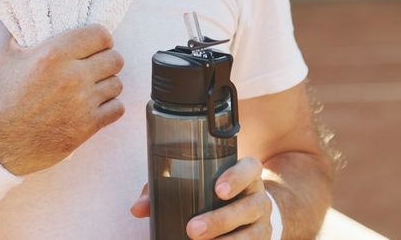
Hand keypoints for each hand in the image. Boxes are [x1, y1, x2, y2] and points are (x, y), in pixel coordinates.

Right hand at [0, 24, 124, 175]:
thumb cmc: (2, 101)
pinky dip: (109, 107)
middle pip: (115, 59)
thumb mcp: (7, 59)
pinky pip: (117, 108)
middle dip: (106, 61)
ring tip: (92, 88)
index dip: (100, 39)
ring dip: (107, 85)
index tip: (94, 45)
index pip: (100, 35)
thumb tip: (38, 25)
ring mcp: (82, 102)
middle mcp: (72, 76)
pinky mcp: (88, 126)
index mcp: (54, 54)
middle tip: (95, 67)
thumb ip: (26, 38)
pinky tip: (95, 107)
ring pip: (117, 84)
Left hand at [130, 157, 274, 238]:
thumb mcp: (196, 182)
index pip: (250, 167)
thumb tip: (137, 208)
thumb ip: (165, 188)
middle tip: (192, 229)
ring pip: (252, 233)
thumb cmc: (212, 190)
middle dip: (221, 219)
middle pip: (249, 206)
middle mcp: (259, 196)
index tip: (218, 190)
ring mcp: (262, 221)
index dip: (237, 177)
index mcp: (247, 173)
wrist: (250, 210)